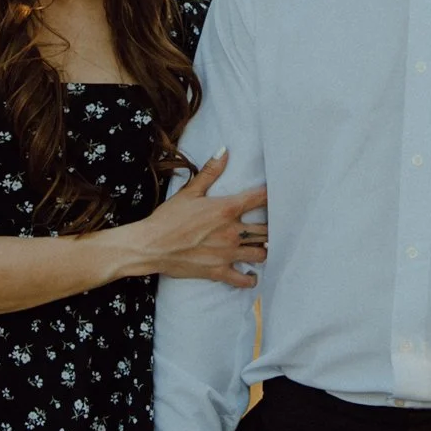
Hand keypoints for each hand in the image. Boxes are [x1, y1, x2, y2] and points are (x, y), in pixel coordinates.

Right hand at [124, 152, 267, 287]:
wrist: (150, 246)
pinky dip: (251, 278)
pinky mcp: (219, 271)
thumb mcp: (189, 192)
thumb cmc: (168, 218)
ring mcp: (227, 254)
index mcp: (226, 209)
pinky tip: (252, 274)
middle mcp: (232, 232)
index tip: (280, 194)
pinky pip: (244, 280)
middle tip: (273, 225)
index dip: (273, 195)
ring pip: (260, 253)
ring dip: (263, 249)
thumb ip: (210, 172)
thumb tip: (224, 150)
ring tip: (262, 246)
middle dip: (272, 227)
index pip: (260, 199)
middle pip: (267, 230)